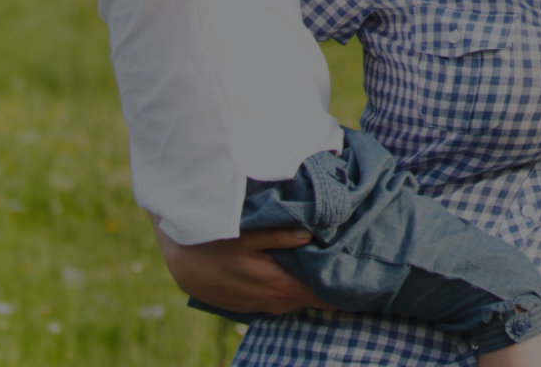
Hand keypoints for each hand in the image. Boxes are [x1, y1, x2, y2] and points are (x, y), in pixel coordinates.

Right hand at [153, 219, 332, 313]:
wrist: (180, 261)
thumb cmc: (213, 242)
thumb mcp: (247, 233)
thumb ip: (281, 235)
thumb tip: (311, 236)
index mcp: (282, 288)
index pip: (325, 297)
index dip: (344, 287)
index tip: (361, 274)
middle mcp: (275, 303)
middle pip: (313, 297)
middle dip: (329, 283)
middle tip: (345, 259)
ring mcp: (262, 307)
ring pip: (295, 299)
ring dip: (307, 285)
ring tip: (323, 263)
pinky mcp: (249, 306)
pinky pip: (277, 299)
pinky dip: (287, 288)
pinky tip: (292, 270)